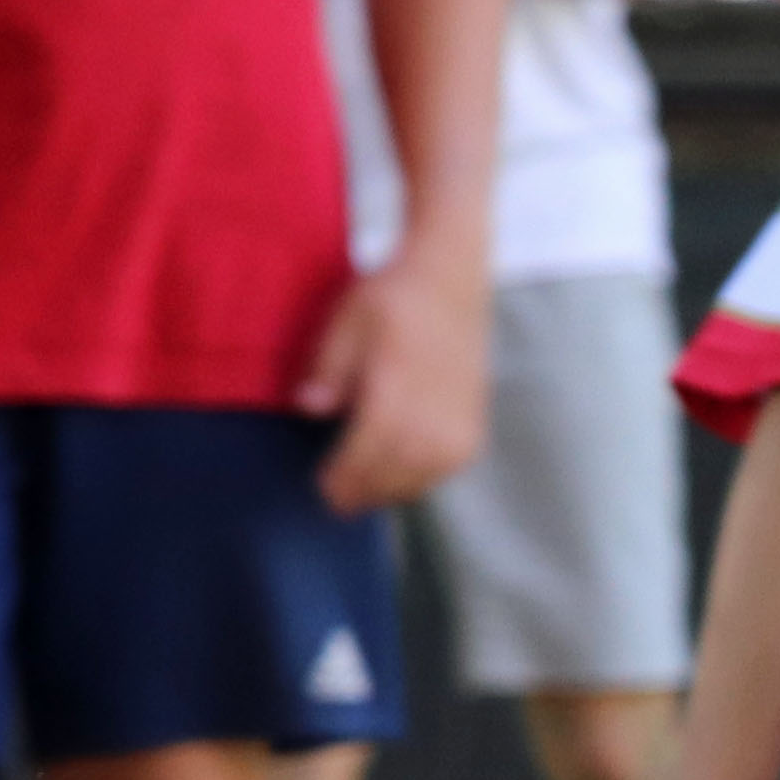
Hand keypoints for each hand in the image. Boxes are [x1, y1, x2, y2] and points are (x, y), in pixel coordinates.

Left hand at [300, 258, 490, 516]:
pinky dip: (414, 479)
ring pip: (414, 482)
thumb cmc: (394, 298)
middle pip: (387, 478)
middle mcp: (431, 423)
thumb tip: (308, 409)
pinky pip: (438, 473)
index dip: (338, 480)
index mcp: (396, 397)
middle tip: (336, 500)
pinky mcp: (471, 435)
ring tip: (362, 491)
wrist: (451, 280)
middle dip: (359, 491)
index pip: (361, 460)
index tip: (321, 487)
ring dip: (385, 490)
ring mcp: (456, 433)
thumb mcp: (347, 322)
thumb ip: (327, 369)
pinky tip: (395, 474)